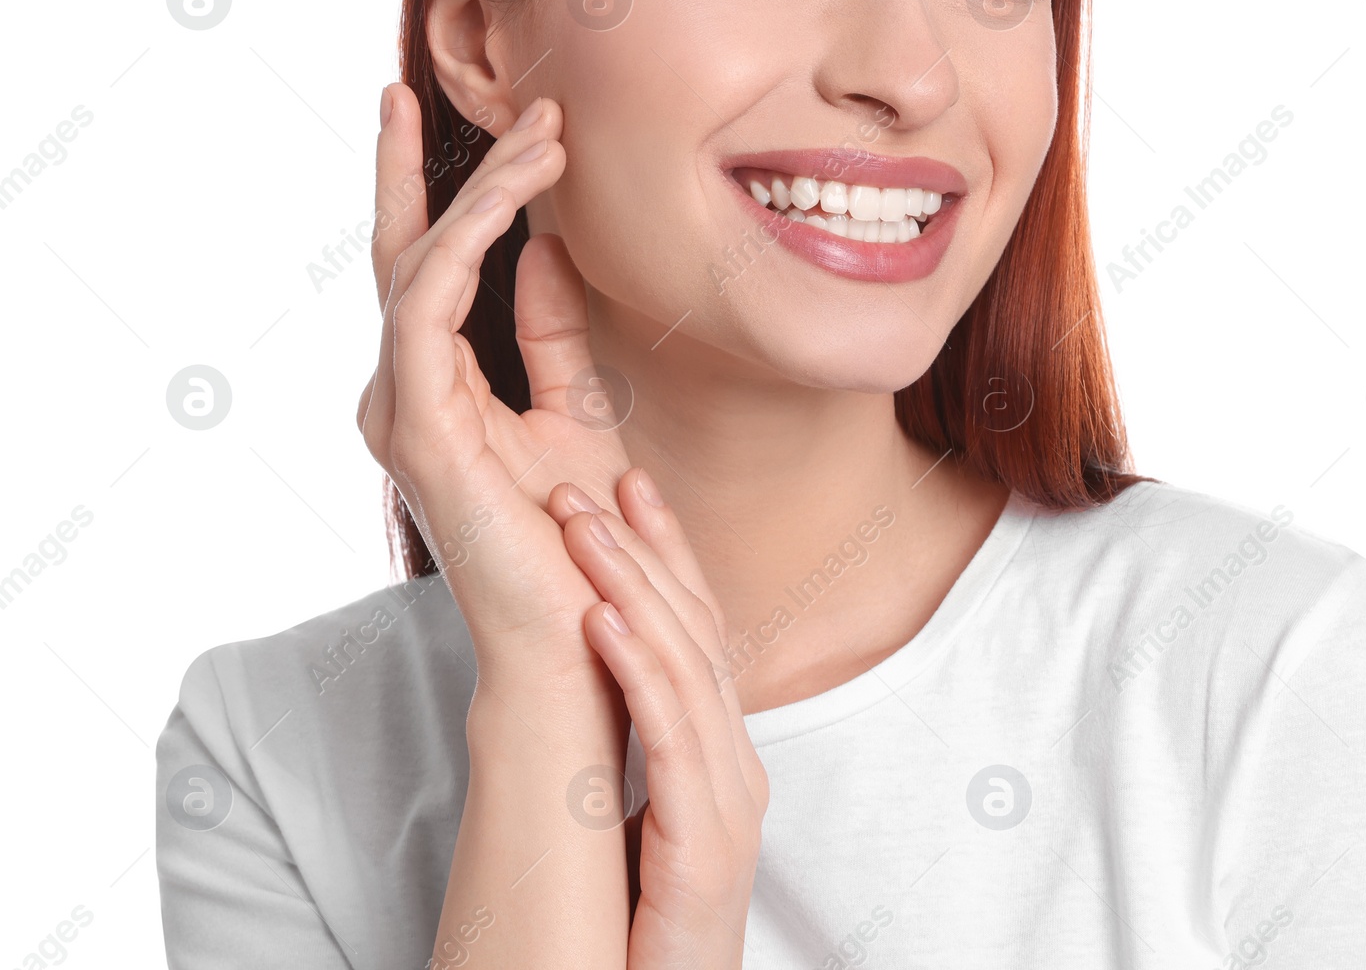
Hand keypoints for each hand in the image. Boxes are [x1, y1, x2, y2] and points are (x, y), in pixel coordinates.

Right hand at [356, 81, 633, 688]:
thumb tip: (549, 251)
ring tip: (540, 136)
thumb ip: (553, 335)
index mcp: (435, 391)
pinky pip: (427, 308)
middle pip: (402, 255)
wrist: (586, 637)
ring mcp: (401, 412)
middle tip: (445, 94)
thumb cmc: (585, 538)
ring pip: (420, 267)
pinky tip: (516, 204)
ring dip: (479, 192)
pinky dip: (468, 245)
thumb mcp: (579, 409)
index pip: (426, 271)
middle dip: (420, 169)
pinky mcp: (418, 428)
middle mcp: (403, 395)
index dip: (442, 193)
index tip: (493, 130)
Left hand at [552, 469, 769, 969]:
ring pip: (686, 670)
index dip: (668, 555)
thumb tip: (598, 666)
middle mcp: (738, 770)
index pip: (700, 631)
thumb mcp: (641, 818)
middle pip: (697, 635)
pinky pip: (672, 739)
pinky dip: (637, 669)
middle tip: (590, 487)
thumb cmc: (637, 933)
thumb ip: (639, 746)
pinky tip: (601, 619)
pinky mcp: (706, 850)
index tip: (629, 488)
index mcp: (723, 757)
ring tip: (581, 528)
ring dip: (632, 588)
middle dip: (643, 552)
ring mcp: (730, 809)